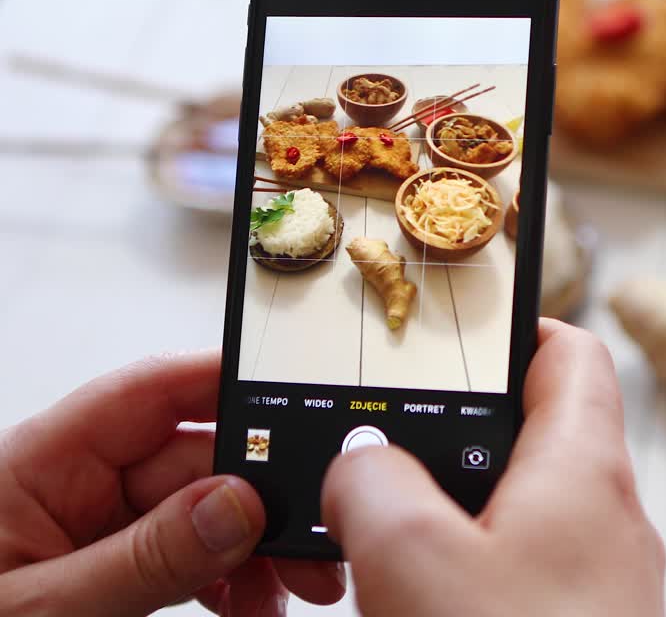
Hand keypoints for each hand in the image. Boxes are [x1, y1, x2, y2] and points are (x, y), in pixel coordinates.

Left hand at [0, 352, 345, 615]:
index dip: (229, 383)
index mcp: (40, 463)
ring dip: (258, 548)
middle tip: (314, 541)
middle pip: (197, 458)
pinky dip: (233, 580)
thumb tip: (236, 503)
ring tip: (286, 593)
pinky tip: (252, 604)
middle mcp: (75, 484)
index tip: (301, 404)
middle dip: (264, 496)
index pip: (151, 391)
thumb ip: (140, 559)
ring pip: (207, 511)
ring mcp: (98, 528)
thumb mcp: (38, 609)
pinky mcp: (114, 568)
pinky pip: (192, 555)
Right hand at [322, 320, 665, 616]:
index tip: (456, 333)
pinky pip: (520, 573)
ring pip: (520, 514)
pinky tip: (419, 601)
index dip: (512, 330)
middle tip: (387, 456)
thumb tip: (361, 465)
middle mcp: (609, 518)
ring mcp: (602, 579)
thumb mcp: (413, 559)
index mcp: (584, 469)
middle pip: (535, 437)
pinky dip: (466, 572)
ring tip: (382, 545)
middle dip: (453, 441)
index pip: (570, 352)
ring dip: (450, 517)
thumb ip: (374, 486)